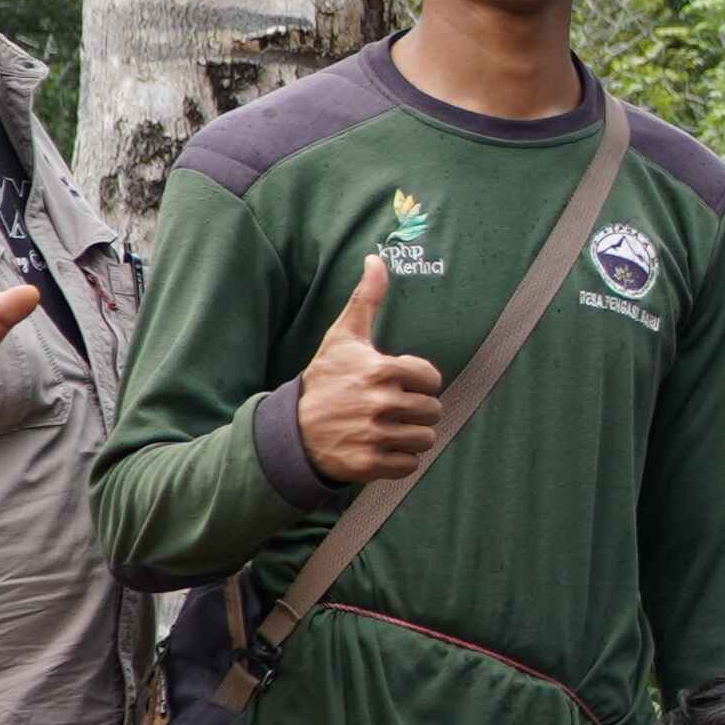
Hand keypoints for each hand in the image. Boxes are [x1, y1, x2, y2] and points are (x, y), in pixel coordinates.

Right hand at [293, 255, 449, 483]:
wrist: (291, 429)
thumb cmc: (325, 378)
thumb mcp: (343, 336)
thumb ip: (366, 297)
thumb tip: (377, 257)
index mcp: (380, 370)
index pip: (431, 379)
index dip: (420, 381)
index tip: (401, 383)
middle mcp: (379, 403)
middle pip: (433, 411)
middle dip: (418, 410)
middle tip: (395, 408)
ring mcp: (374, 436)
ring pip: (425, 439)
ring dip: (413, 436)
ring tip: (391, 428)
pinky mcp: (369, 464)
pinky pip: (409, 466)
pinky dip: (401, 460)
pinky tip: (382, 447)